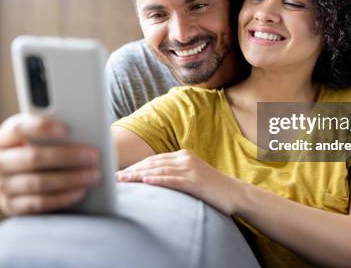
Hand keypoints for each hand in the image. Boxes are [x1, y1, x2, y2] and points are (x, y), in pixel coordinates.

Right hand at [0, 113, 101, 214]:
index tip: (69, 129)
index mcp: (2, 137)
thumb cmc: (44, 147)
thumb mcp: (43, 136)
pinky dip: (61, 197)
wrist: (31, 174)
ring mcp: (0, 185)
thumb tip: (81, 128)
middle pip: (32, 157)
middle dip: (66, 156)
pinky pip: (38, 204)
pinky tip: (80, 191)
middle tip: (94, 154)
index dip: (43, 128)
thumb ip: (53, 131)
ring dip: (69, 179)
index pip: (19, 128)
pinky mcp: (10, 206)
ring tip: (94, 174)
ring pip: (37, 182)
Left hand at [116, 149, 240, 214]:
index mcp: (183, 155)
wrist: (235, 193)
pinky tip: (146, 182)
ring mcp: (190, 169)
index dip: (136, 166)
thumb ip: (175, 174)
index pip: (154, 160)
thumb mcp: (191, 176)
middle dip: (133, 170)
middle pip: (153, 163)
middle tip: (115, 177)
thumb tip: (153, 179)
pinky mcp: (195, 181)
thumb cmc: (211, 188)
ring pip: (159, 170)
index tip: (121, 173)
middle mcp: (185, 159)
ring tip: (124, 180)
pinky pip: (173, 180)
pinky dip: (158, 180)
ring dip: (139, 175)